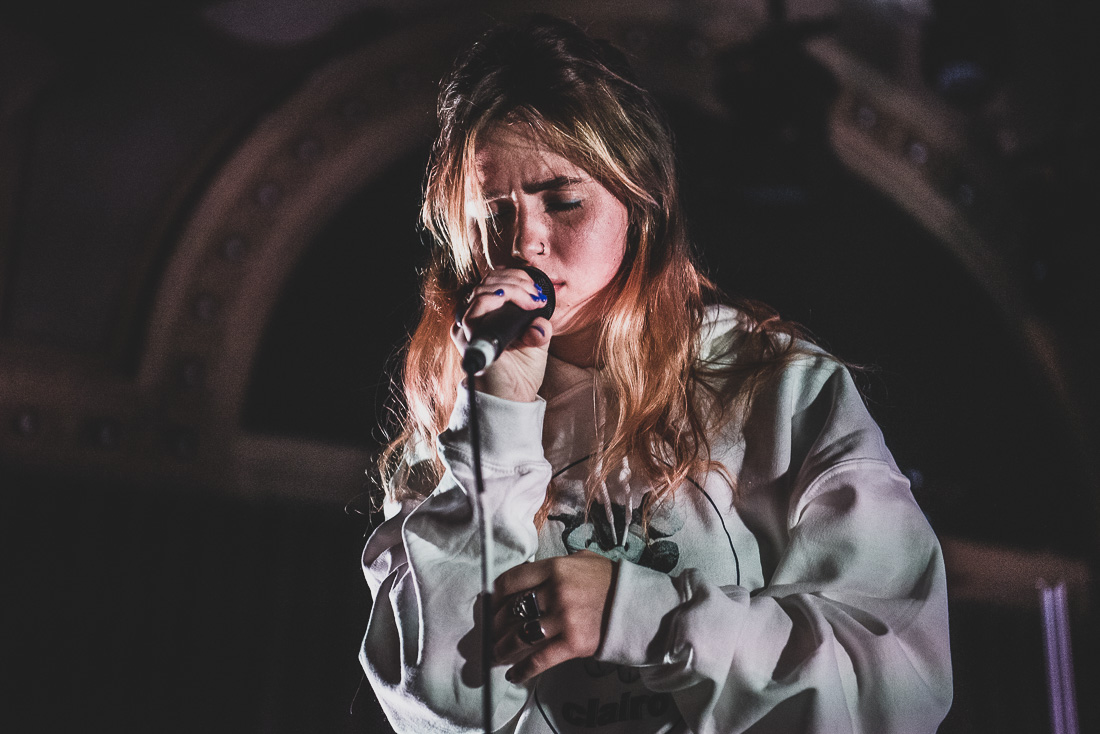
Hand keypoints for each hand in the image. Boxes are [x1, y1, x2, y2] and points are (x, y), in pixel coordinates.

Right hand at [452, 268, 552, 401]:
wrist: (512, 396)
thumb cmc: (522, 371)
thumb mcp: (538, 342)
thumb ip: (540, 325)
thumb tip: (540, 319)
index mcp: (491, 313)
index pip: (496, 281)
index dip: (515, 277)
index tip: (537, 289)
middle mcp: (477, 316)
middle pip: (488, 282)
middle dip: (515, 281)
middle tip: (535, 294)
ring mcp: (469, 326)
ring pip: (482, 291)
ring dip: (510, 288)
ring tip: (531, 299)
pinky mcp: (467, 337)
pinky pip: (473, 311)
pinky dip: (493, 300)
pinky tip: (511, 300)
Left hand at [492, 551, 614, 683]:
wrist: (639, 604)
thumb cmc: (610, 580)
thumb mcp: (583, 560)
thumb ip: (556, 564)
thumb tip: (530, 575)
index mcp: (555, 568)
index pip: (511, 581)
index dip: (495, 596)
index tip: (491, 605)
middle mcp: (556, 591)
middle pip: (511, 611)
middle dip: (496, 625)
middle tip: (491, 633)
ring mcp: (564, 619)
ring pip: (520, 637)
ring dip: (503, 648)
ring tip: (497, 653)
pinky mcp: (574, 644)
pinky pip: (539, 659)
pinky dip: (523, 670)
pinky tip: (513, 674)